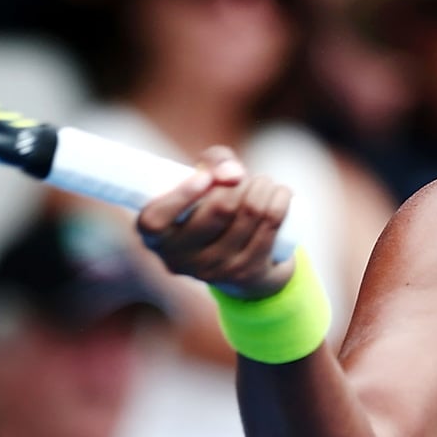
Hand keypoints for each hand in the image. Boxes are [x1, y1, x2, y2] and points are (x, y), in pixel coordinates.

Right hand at [136, 146, 294, 297]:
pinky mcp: (246, 273)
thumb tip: (233, 175)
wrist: (240, 264)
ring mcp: (215, 270)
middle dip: (239, 182)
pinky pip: (269, 225)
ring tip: (264, 183)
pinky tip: (282, 193)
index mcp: (156, 238)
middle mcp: (180, 260)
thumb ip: (212, 163)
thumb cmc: (211, 212)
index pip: (155, 221)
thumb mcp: (201, 184)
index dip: (181, 196)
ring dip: (263, 187)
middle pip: (218, 209)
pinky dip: (280, 201)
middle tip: (244, 178)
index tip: (204, 177)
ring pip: (249, 213)